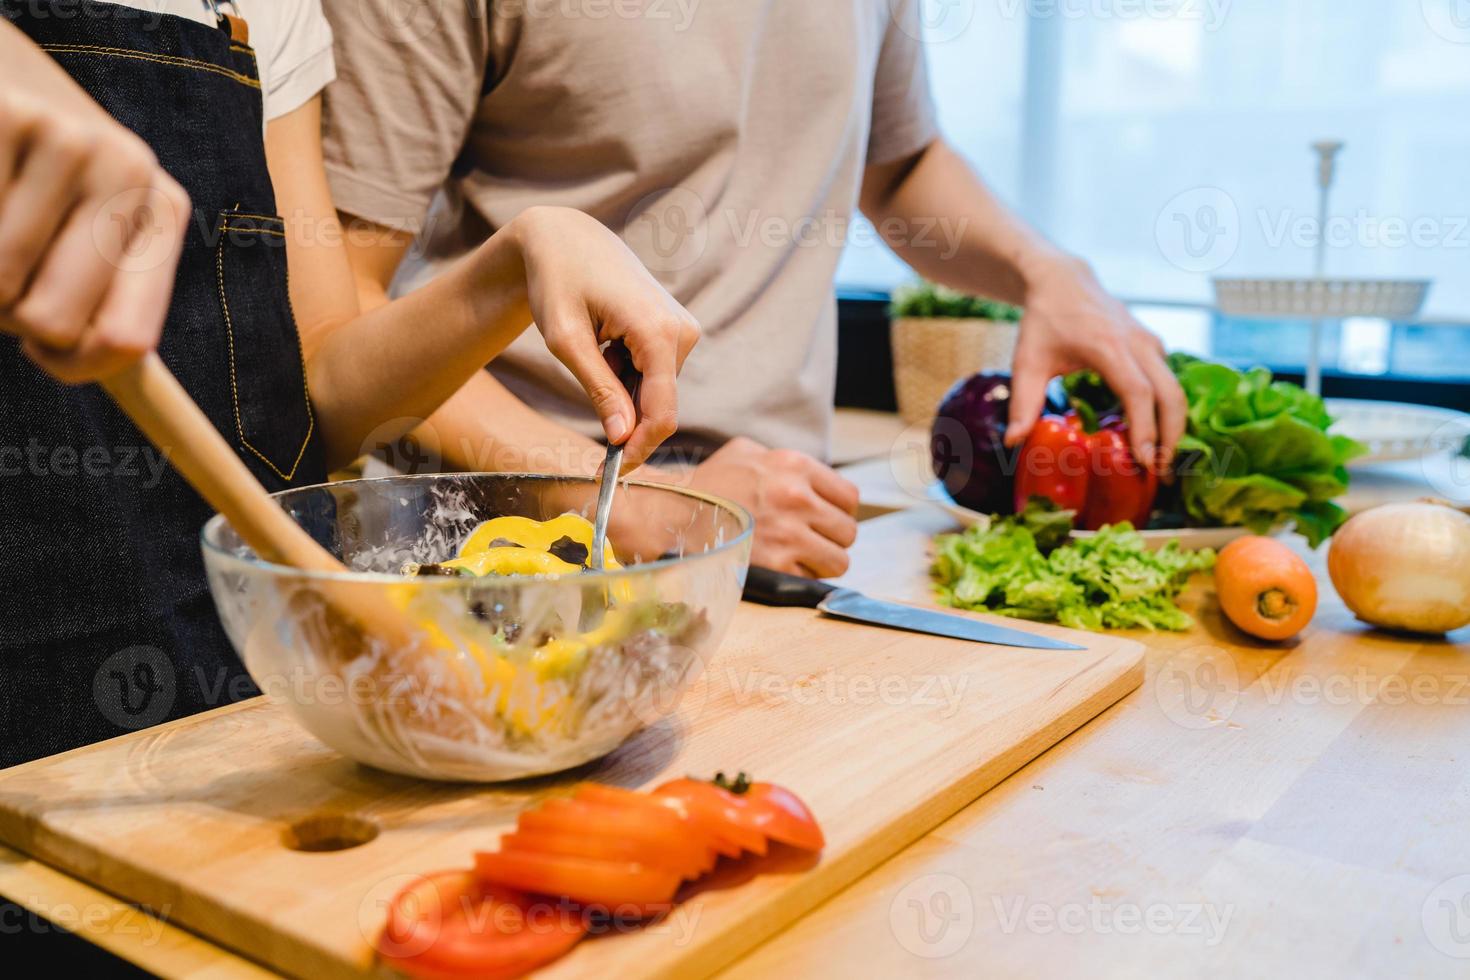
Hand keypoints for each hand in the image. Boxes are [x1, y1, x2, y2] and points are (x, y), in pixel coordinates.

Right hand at [0, 67, 188, 382]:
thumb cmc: (37, 176)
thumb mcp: (91, 227)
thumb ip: (108, 304)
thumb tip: (116, 377)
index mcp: (162, 210)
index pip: (126, 341)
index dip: (72, 366)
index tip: (45, 351)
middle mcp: (129, 170)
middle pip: (49, 322)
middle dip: (10, 317)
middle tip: (5, 274)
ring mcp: (66, 138)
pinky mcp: (3, 114)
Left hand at [511, 206, 699, 471]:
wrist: (566, 238)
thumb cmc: (557, 282)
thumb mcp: (567, 341)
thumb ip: (599, 390)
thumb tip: (621, 437)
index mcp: (657, 332)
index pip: (662, 412)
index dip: (639, 449)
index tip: (610, 471)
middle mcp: (682, 331)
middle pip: (660, 405)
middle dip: (625, 414)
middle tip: (584, 388)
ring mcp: (684, 329)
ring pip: (657, 391)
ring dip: (623, 389)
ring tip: (594, 348)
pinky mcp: (678, 329)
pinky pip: (657, 373)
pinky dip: (629, 373)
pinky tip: (607, 341)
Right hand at [685, 437, 859, 578]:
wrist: (671, 512)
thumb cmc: (707, 483)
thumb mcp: (745, 452)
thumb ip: (781, 460)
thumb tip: (807, 477)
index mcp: (794, 466)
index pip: (849, 497)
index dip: (839, 512)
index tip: (825, 519)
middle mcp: (797, 498)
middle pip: (847, 531)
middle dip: (831, 539)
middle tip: (811, 541)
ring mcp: (788, 533)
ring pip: (839, 560)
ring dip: (823, 563)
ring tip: (801, 558)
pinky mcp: (776, 564)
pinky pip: (811, 578)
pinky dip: (800, 577)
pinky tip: (780, 567)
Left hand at [1005, 254, 1185, 469]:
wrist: (1063, 281)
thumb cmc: (1043, 322)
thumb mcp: (1027, 361)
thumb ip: (1022, 403)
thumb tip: (1014, 443)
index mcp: (1108, 347)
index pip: (1137, 393)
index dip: (1144, 429)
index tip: (1144, 463)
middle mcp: (1138, 343)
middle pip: (1170, 396)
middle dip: (1171, 438)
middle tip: (1161, 476)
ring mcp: (1150, 343)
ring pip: (1176, 390)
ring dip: (1174, 428)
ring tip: (1162, 464)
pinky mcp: (1154, 347)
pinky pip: (1169, 383)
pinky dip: (1168, 412)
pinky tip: (1156, 439)